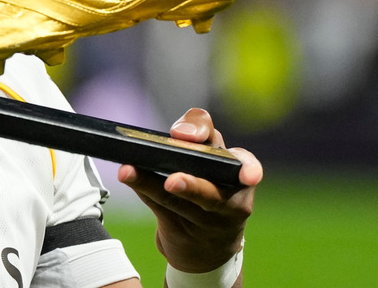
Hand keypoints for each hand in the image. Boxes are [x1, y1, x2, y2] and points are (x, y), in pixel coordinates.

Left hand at [117, 108, 261, 273]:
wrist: (208, 244)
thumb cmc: (209, 180)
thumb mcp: (210, 155)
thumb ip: (198, 134)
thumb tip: (179, 133)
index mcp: (239, 173)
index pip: (246, 164)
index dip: (250, 169)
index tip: (248, 176)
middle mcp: (228, 201)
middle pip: (211, 195)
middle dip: (193, 187)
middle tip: (173, 180)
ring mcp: (206, 222)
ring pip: (174, 202)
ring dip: (151, 186)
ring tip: (130, 172)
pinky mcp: (182, 232)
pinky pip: (158, 207)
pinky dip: (141, 189)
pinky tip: (127, 176)